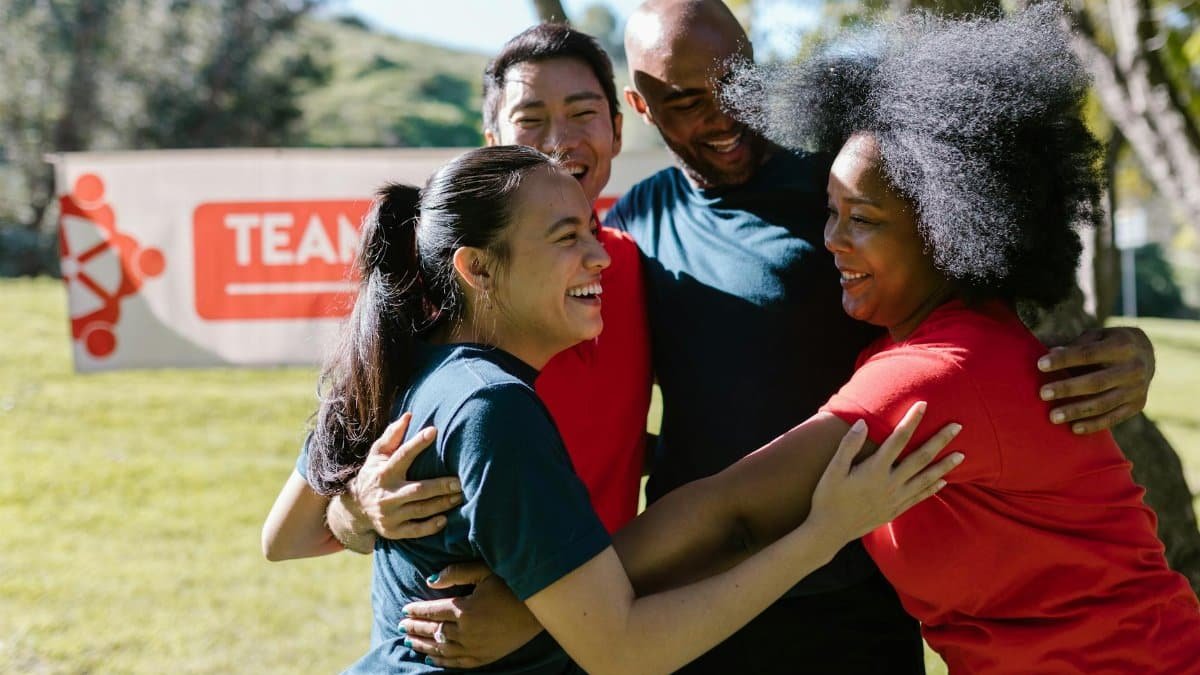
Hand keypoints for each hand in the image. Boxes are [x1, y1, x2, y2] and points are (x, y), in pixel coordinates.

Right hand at [342, 413, 462, 539]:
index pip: (401, 456)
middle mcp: (386, 494)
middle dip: (440, 486)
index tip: (434, 431)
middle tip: (460, 481)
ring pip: (420, 510)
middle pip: (417, 490)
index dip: (417, 443)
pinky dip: (431, 526)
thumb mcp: (377, 455)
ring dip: (442, 504)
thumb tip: (409, 415)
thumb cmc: (374, 474)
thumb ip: (392, 435)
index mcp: (383, 472)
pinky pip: (415, 531)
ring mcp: (389, 515)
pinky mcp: (393, 531)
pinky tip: (445, 519)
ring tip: (460, 496)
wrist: (356, 509)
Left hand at [399, 562, 541, 668]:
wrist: (540, 609)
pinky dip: (441, 661)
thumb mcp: (485, 571)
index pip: (432, 610)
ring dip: (423, 644)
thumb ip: (456, 573)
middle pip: (433, 630)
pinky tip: (431, 658)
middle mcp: (466, 632)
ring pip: (441, 649)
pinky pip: (457, 663)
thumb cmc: (512, 585)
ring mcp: (475, 647)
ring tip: (409, 640)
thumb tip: (430, 580)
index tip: (405, 609)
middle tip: (401, 625)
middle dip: (415, 627)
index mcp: (465, 609)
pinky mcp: (484, 658)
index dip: (416, 610)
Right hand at [810, 402, 962, 541]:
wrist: (829, 531)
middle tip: (958, 426)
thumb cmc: (827, 497)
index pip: (898, 439)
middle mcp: (890, 483)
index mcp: (874, 469)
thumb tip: (863, 423)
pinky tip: (944, 481)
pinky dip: (933, 488)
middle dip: (940, 440)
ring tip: (962, 455)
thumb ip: (848, 445)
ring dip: (945, 465)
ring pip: (927, 478)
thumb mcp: (833, 470)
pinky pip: (920, 497)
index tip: (923, 404)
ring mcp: (895, 498)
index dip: (912, 420)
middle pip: (921, 457)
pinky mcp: (895, 510)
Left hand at [1036, 326, 1154, 433]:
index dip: (1064, 359)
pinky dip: (1093, 425)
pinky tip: (1074, 428)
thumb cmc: (1109, 343)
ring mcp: (1137, 389)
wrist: (1147, 353)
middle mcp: (1134, 368)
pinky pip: (1113, 418)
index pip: (1088, 353)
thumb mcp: (1097, 336)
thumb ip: (1076, 345)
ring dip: (1077, 411)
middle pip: (1096, 382)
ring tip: (1053, 417)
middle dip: (1068, 389)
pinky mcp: (1137, 405)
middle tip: (1043, 394)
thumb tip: (1052, 352)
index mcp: (1122, 346)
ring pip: (1104, 403)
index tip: (1040, 364)